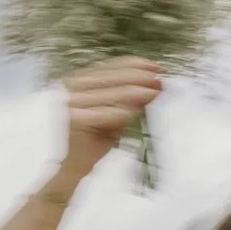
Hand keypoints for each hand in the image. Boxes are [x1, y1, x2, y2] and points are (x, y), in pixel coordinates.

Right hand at [59, 57, 163, 177]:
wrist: (75, 164)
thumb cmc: (96, 138)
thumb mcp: (118, 113)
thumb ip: (134, 97)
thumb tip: (156, 83)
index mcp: (77, 81)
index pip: (109, 67)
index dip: (134, 65)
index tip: (156, 67)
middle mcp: (71, 88)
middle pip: (111, 77)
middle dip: (139, 76)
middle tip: (159, 79)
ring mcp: (71, 103)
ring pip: (112, 93)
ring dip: (137, 91)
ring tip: (155, 91)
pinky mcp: (75, 120)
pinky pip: (107, 113)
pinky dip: (125, 110)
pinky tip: (139, 108)